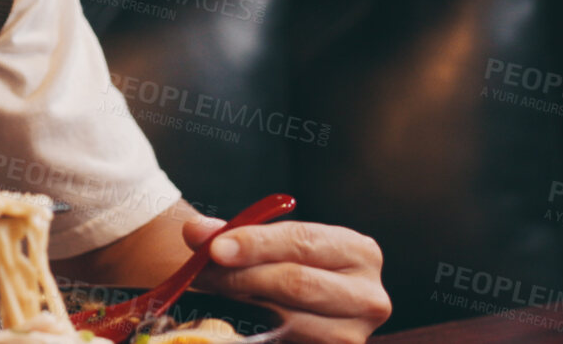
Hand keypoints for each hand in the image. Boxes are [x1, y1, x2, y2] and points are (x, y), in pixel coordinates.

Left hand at [185, 214, 390, 343]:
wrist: (294, 301)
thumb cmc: (282, 264)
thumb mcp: (265, 242)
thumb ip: (228, 232)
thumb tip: (194, 231)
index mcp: (360, 252)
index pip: (303, 241)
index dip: (256, 243)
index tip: (216, 248)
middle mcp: (368, 296)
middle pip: (297, 283)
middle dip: (242, 276)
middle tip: (202, 273)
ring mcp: (353, 335)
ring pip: (288, 320)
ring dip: (241, 305)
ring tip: (211, 293)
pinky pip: (284, 343)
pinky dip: (252, 330)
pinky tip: (231, 318)